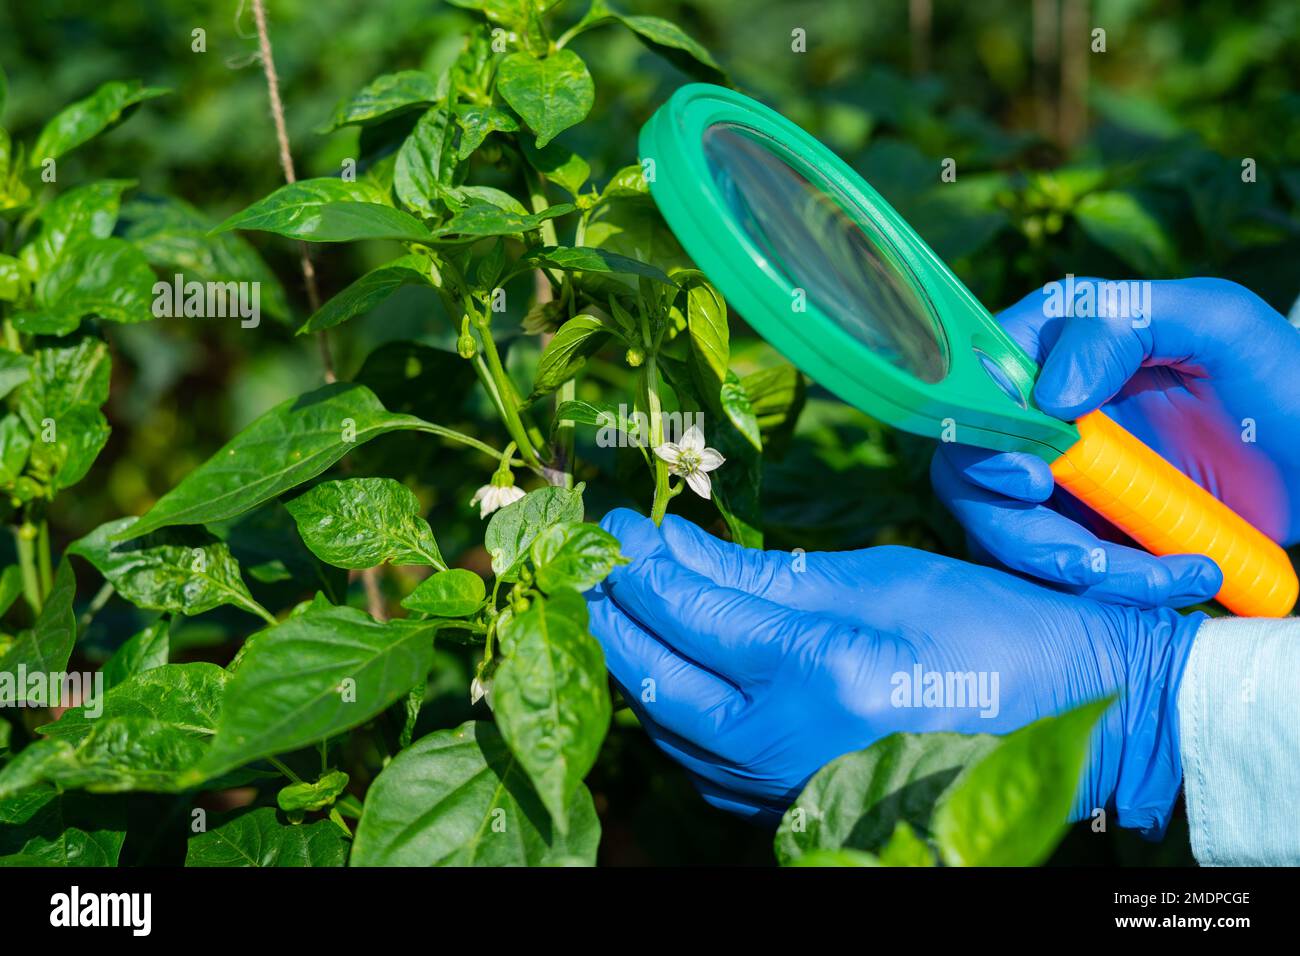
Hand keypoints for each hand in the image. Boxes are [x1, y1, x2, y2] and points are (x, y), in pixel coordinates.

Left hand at [588, 509, 1202, 832]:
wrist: (1069, 721)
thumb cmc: (988, 631)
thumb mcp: (876, 578)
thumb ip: (760, 574)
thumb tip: (669, 544)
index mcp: (817, 674)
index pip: (686, 612)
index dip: (636, 561)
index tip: (612, 521)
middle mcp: (787, 747)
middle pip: (655, 676)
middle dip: (610, 612)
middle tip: (589, 562)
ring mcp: (786, 793)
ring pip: (669, 726)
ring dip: (634, 661)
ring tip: (617, 604)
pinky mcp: (791, 811)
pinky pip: (702, 762)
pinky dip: (674, 710)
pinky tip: (669, 666)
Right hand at [932, 277, 1299, 607]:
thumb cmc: (1284, 383)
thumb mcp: (1218, 327)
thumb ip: (1123, 327)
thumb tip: (1048, 395)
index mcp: (1058, 342)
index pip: (976, 385)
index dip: (986, 438)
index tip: (1035, 480)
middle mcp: (1039, 407)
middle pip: (970, 472)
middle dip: (1020, 529)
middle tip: (1086, 557)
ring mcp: (1054, 471)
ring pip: (1003, 531)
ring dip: (1072, 568)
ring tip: (1167, 578)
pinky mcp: (1075, 525)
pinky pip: (1048, 567)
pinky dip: (1101, 588)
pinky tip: (1175, 579)